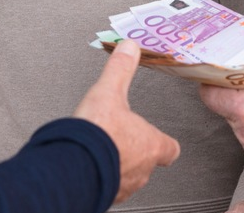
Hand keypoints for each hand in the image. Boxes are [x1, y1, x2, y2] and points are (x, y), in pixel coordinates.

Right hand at [74, 39, 180, 202]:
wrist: (73, 164)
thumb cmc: (97, 134)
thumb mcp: (109, 91)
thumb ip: (121, 69)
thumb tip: (128, 49)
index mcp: (150, 144)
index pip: (170, 148)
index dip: (164, 142)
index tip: (161, 139)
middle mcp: (141, 169)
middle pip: (148, 163)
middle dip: (137, 151)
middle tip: (125, 141)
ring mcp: (124, 185)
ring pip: (129, 177)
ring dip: (120, 165)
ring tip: (107, 152)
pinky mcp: (105, 194)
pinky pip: (109, 186)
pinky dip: (103, 176)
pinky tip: (92, 165)